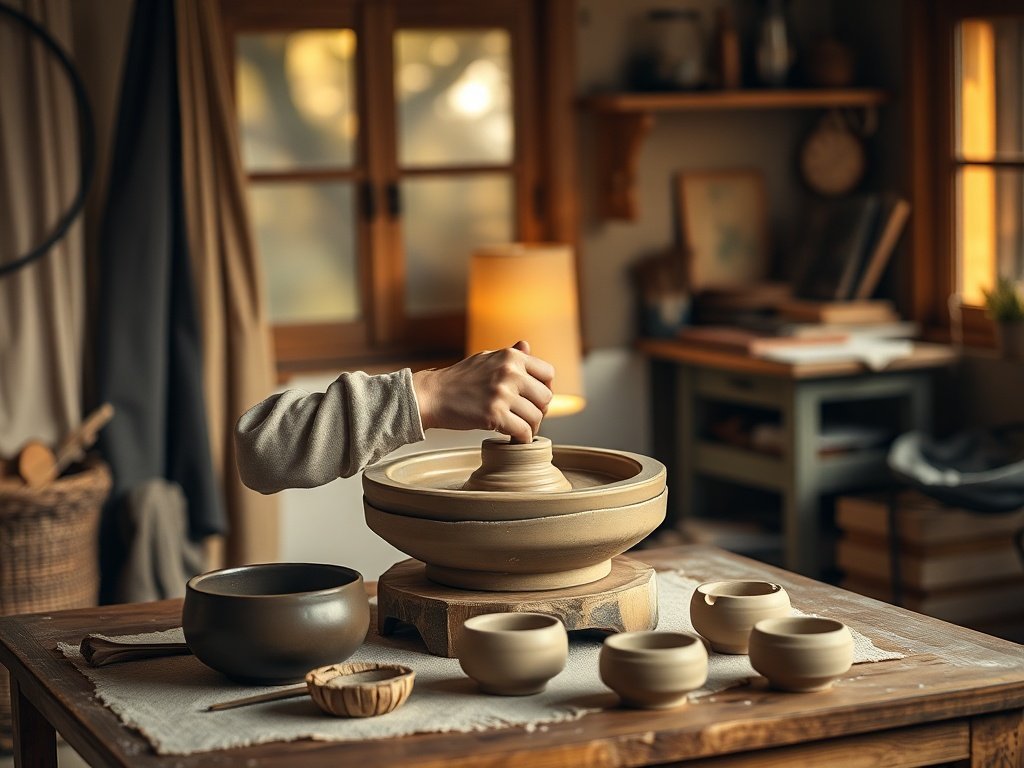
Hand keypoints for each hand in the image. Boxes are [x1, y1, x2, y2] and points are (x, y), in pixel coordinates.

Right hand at [412, 340, 554, 442]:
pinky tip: (513, 438)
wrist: (433, 395)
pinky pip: (523, 431)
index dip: (544, 388)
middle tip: (526, 417)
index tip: (534, 399)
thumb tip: (526, 346)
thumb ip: (510, 355)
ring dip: (530, 428)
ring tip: (519, 429)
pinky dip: (521, 439)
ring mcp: (502, 393)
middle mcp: (510, 372)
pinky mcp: (494, 414)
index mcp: (511, 357)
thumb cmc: (459, 379)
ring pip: (536, 417)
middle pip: (546, 397)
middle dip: (539, 410)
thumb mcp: (486, 359)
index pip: (548, 373)